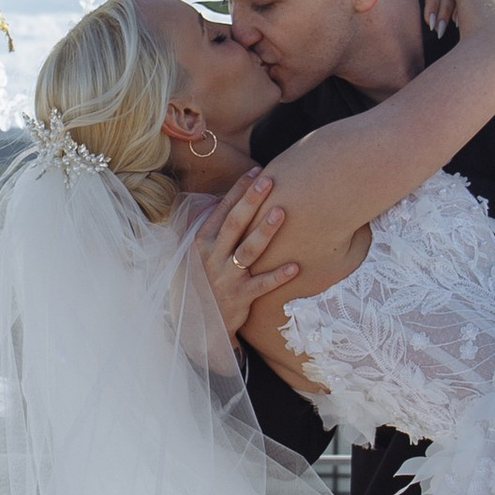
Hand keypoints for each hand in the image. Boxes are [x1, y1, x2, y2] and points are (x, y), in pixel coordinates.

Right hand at [200, 173, 300, 337]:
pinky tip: (295, 266)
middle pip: (234, 224)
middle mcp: (212, 257)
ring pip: (248, 251)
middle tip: (269, 180)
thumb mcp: (199, 253)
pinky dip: (278, 276)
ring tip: (281, 213)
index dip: (239, 190)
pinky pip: (262, 284)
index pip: (221, 210)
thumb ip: (212, 228)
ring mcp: (226, 277)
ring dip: (265, 232)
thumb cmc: (204, 280)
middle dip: (251, 200)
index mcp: (201, 242)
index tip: (256, 172)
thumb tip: (226, 199)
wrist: (199, 323)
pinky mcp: (240, 296)